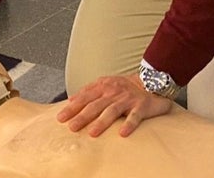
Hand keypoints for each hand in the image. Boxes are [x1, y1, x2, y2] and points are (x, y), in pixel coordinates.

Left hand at [55, 74, 173, 137]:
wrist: (152, 81)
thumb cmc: (124, 86)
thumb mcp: (105, 83)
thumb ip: (88, 90)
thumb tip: (71, 99)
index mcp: (103, 86)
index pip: (84, 97)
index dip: (72, 108)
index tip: (60, 118)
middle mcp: (113, 92)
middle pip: (95, 105)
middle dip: (82, 116)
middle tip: (71, 127)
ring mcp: (127, 99)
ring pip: (112, 111)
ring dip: (101, 122)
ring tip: (92, 133)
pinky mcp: (141, 106)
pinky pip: (134, 116)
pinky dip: (128, 124)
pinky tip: (122, 133)